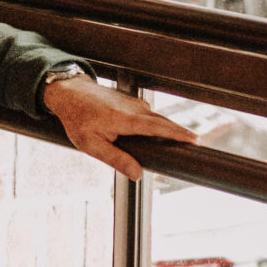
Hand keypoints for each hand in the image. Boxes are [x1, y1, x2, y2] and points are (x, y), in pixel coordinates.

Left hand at [42, 76, 188, 180]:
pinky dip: (157, 126)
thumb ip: (115, 159)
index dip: (177, 133)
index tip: (195, 139)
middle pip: (163, 122)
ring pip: (157, 119)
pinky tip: (158, 138)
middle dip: (180, 134)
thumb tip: (137, 174)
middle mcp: (133, 108)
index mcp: (124, 119)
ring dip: (167, 131)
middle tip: (196, 147)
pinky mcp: (133, 103)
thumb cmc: (77, 119)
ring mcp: (134, 103)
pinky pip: (150, 116)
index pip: (157, 126)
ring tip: (181, 145)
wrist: (70, 92)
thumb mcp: (91, 144)